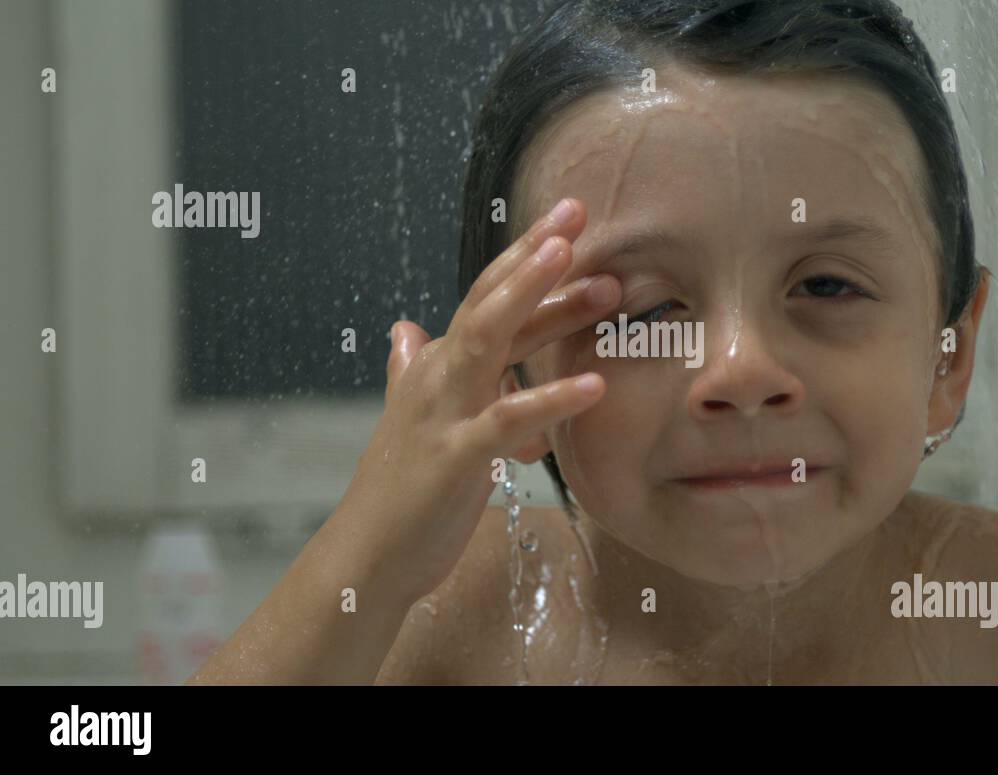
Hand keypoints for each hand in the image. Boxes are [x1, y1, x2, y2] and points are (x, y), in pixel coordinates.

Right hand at [337, 197, 619, 604]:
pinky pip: (508, 422)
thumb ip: (412, 369)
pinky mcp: (456, 458)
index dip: (524, 258)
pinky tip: (595, 386)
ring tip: (592, 277)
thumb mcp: (410, 418)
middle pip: (490, 302)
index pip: (486, 298)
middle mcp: (440, 377)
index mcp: (439, 366)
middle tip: (578, 212)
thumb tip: (405, 329)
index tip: (569, 220)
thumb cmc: (400, 489)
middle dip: (534, 256)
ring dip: (539, 303)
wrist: (368, 555)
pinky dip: (551, 402)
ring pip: (490, 342)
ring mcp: (445, 414)